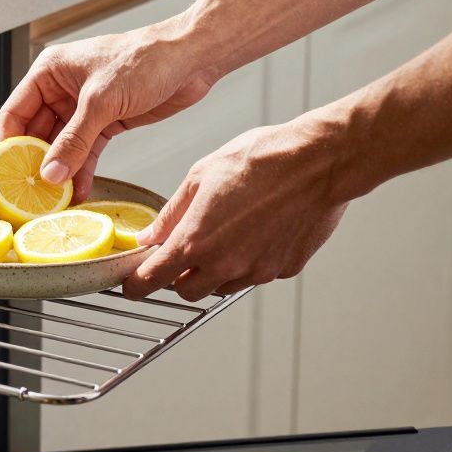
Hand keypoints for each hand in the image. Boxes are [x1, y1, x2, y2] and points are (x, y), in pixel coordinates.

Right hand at [0, 22, 220, 200]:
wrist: (191, 58)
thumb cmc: (146, 59)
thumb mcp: (101, 102)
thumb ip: (74, 140)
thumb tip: (50, 173)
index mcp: (50, 71)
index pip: (15, 112)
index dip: (9, 145)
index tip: (6, 176)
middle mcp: (62, 88)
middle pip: (36, 133)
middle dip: (36, 164)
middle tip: (32, 194)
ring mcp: (84, 107)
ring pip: (62, 145)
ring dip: (60, 171)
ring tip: (55, 199)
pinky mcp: (106, 121)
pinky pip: (86, 150)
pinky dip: (82, 170)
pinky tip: (79, 190)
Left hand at [122, 119, 348, 300]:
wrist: (318, 162)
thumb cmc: (263, 160)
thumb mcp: (201, 176)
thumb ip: (171, 213)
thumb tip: (151, 234)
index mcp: (196, 240)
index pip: (153, 279)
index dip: (137, 285)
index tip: (132, 286)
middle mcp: (224, 264)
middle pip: (187, 291)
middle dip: (179, 277)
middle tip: (183, 252)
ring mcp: (256, 271)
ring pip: (222, 287)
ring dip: (214, 271)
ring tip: (226, 233)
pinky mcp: (283, 270)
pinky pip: (255, 275)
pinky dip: (248, 262)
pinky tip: (255, 232)